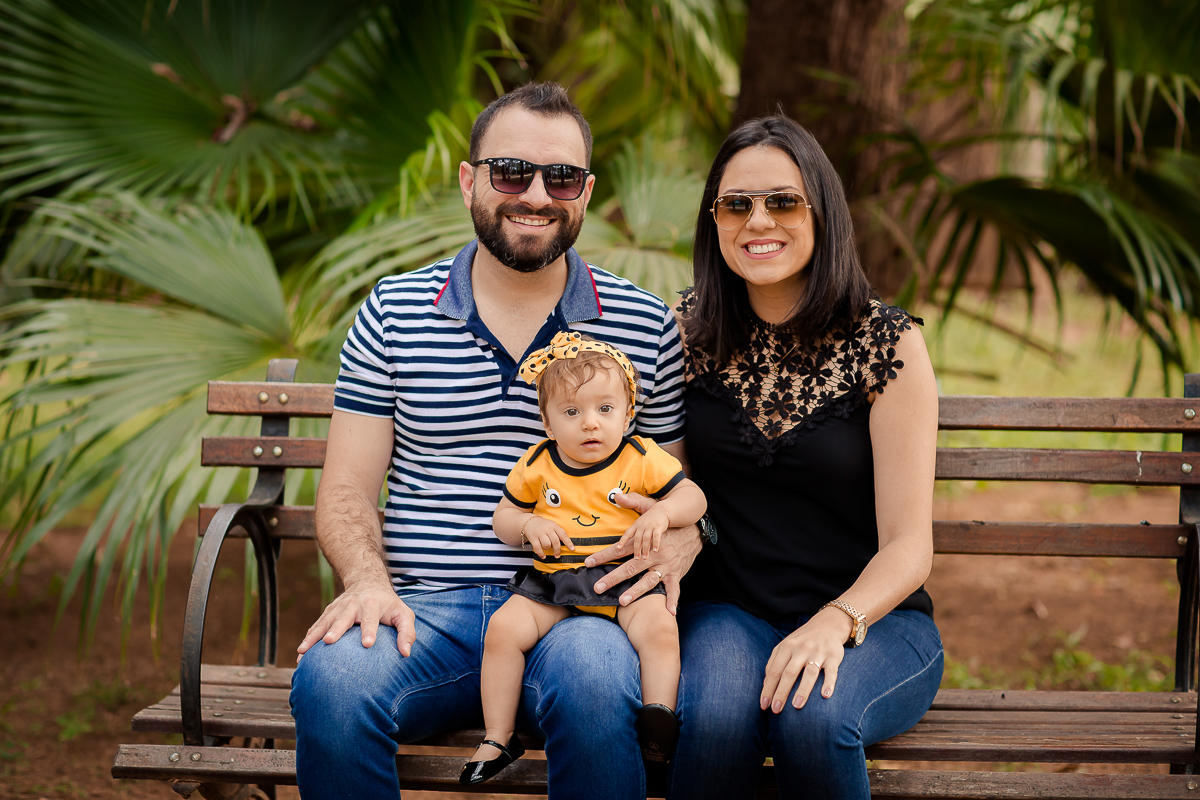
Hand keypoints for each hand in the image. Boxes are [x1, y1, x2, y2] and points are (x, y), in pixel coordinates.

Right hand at [297, 582, 415, 658]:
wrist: (367, 582)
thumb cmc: (388, 604)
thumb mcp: (403, 614)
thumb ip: (407, 632)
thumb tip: (406, 653)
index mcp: (372, 605)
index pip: (371, 619)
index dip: (369, 630)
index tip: (367, 643)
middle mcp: (353, 605)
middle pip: (343, 618)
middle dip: (336, 629)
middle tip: (329, 641)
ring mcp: (338, 608)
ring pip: (324, 622)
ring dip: (314, 636)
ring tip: (303, 651)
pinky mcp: (328, 612)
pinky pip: (317, 625)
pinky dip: (308, 637)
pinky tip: (301, 652)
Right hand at [524, 515, 574, 558]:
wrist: (529, 521)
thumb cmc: (544, 525)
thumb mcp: (552, 525)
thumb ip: (558, 532)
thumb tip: (567, 544)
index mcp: (554, 525)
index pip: (563, 534)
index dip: (568, 542)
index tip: (572, 549)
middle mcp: (547, 529)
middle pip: (555, 541)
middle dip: (558, 550)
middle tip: (558, 555)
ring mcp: (539, 533)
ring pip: (547, 545)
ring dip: (548, 549)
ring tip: (547, 548)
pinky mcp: (532, 538)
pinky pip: (538, 548)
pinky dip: (541, 554)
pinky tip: (543, 556)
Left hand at [584, 492, 701, 613]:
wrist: (695, 529)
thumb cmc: (668, 522)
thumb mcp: (651, 508)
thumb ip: (633, 502)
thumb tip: (617, 494)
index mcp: (645, 541)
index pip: (620, 548)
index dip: (603, 555)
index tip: (588, 562)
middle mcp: (655, 554)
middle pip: (631, 567)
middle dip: (613, 577)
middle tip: (597, 587)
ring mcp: (666, 565)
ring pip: (649, 580)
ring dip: (636, 591)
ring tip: (622, 601)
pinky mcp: (677, 573)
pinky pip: (674, 588)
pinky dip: (672, 600)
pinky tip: (669, 612)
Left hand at [617, 507, 669, 558]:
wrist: (661, 510)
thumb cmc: (649, 519)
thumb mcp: (639, 523)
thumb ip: (634, 532)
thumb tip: (626, 542)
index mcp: (636, 525)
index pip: (627, 533)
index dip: (622, 541)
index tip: (618, 548)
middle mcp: (642, 526)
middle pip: (637, 539)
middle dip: (636, 549)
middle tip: (636, 558)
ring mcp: (650, 526)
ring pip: (646, 539)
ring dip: (645, 549)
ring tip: (645, 558)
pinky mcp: (658, 527)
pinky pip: (656, 536)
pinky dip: (656, 543)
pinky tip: (655, 550)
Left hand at [760, 608, 851, 712]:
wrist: (828, 624)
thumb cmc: (802, 640)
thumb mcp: (785, 646)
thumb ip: (774, 662)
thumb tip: (766, 685)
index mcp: (786, 647)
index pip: (774, 670)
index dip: (768, 688)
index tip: (764, 705)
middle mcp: (801, 649)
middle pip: (789, 672)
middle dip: (781, 692)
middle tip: (776, 709)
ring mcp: (818, 652)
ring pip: (809, 672)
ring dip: (803, 689)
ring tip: (797, 705)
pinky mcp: (833, 656)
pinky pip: (832, 671)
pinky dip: (829, 682)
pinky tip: (825, 695)